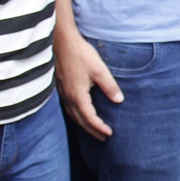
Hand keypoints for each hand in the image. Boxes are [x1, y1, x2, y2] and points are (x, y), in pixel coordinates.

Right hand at [55, 24, 121, 140]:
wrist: (62, 42)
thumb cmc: (80, 54)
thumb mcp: (99, 70)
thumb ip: (110, 86)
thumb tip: (119, 100)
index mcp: (78, 95)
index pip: (89, 118)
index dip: (99, 127)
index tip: (109, 133)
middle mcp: (68, 97)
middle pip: (80, 120)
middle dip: (92, 131)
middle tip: (103, 138)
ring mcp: (63, 93)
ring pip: (73, 115)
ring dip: (84, 124)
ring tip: (94, 130)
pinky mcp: (61, 88)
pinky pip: (68, 108)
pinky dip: (76, 116)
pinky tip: (81, 114)